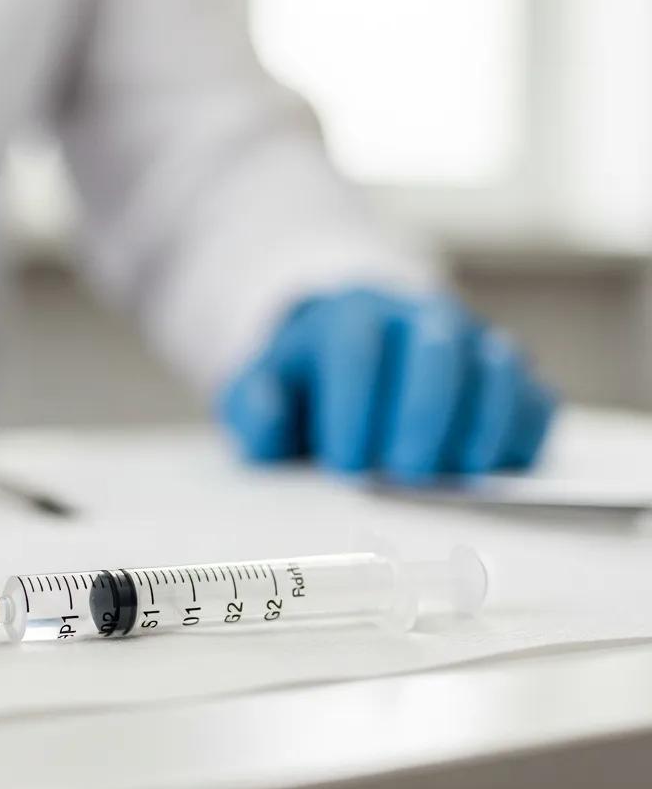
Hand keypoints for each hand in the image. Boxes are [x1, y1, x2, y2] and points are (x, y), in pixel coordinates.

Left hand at [219, 288, 554, 481]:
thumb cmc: (308, 382)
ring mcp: (470, 341)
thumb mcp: (261, 389)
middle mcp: (418, 317)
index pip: (356, 350)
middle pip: (436, 347)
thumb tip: (269, 415)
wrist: (350, 353)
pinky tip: (490, 465)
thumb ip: (253, 406)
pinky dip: (520, 431)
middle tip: (405, 472)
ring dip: (480, 422)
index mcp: (350, 316)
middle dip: (423, 411)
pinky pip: (534, 396)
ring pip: (495, 365)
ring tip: (456, 473)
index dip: (354, 409)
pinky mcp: (508, 375)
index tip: (345, 464)